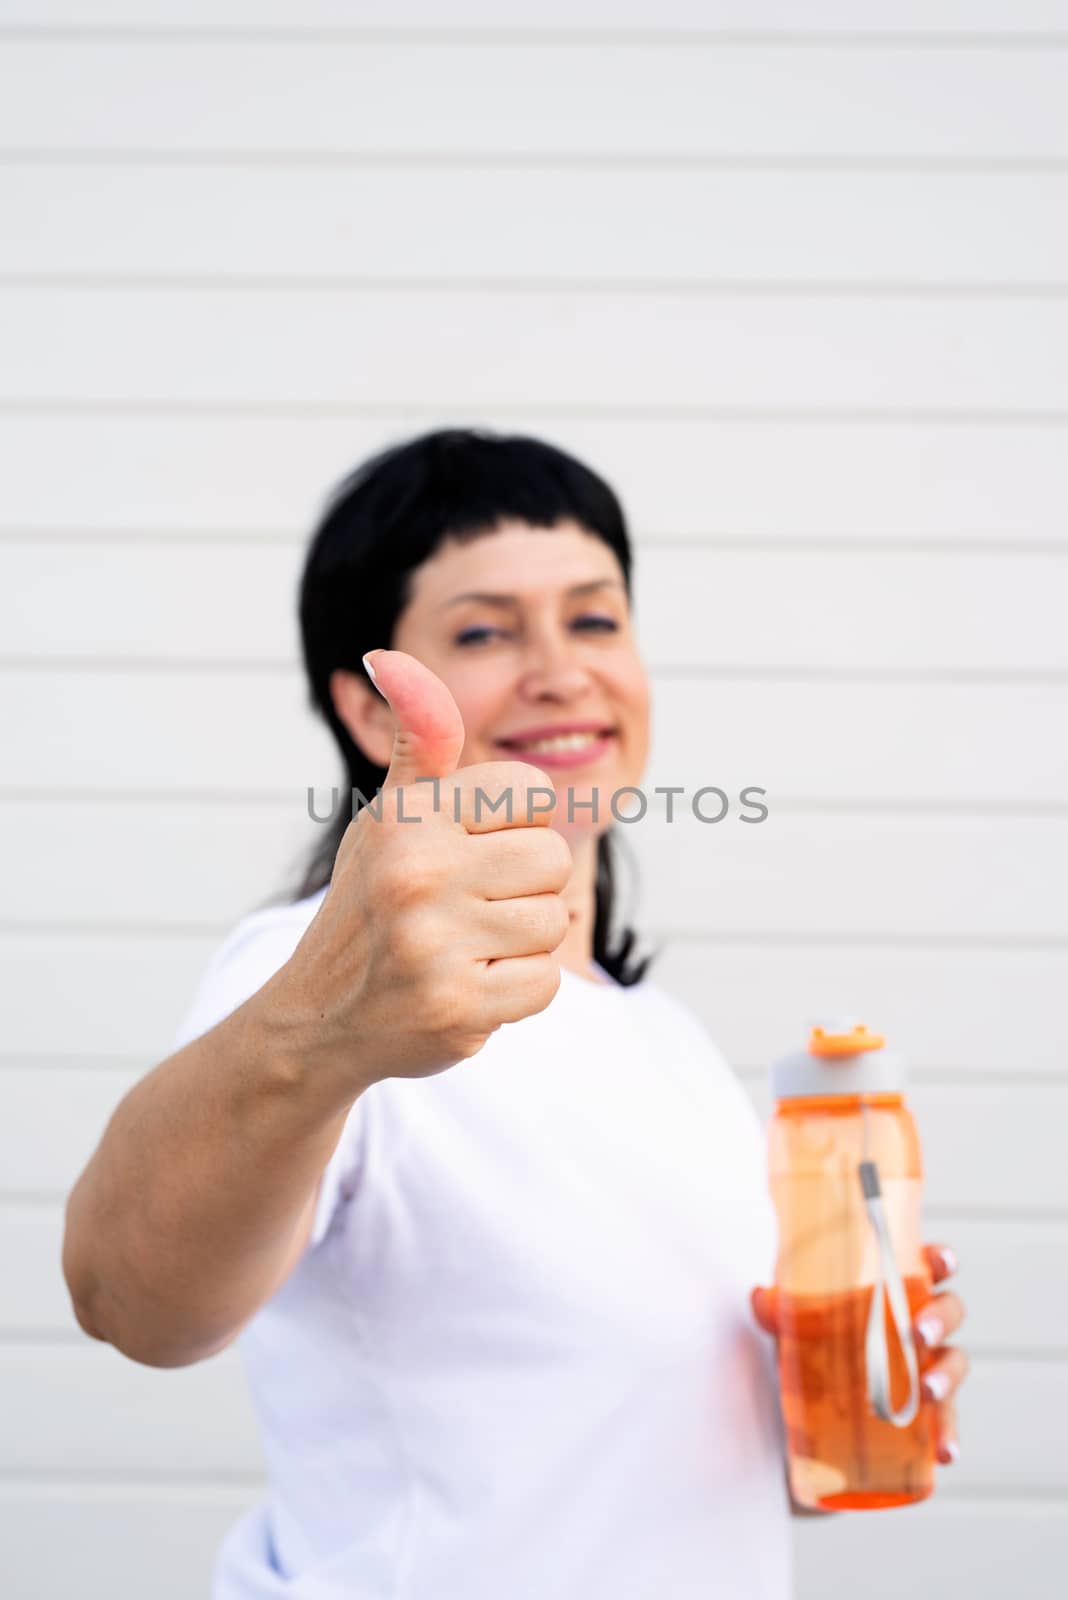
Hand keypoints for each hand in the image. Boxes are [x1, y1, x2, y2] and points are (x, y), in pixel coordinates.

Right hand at [272, 648, 572, 1088]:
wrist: (317, 1019)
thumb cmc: (369, 905)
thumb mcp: (387, 816)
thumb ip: (418, 743)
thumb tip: (392, 658)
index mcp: (406, 817)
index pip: (529, 792)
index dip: (511, 826)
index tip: (470, 853)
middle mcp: (415, 873)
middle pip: (551, 859)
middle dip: (523, 887)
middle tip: (468, 910)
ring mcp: (434, 945)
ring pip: (553, 922)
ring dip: (519, 943)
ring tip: (464, 948)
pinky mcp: (457, 1007)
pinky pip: (544, 984)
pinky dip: (515, 992)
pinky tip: (466, 987)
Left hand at [751, 1241, 968, 1466]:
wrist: (808, 1407)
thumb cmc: (816, 1340)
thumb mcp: (795, 1322)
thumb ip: (777, 1310)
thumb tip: (760, 1298)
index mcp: (897, 1289)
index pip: (930, 1265)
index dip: (942, 1260)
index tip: (941, 1264)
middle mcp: (918, 1324)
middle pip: (949, 1311)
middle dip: (940, 1320)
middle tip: (918, 1334)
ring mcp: (925, 1367)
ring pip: (954, 1364)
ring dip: (947, 1377)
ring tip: (929, 1393)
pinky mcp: (924, 1411)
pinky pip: (946, 1422)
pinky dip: (949, 1435)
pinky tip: (944, 1452)